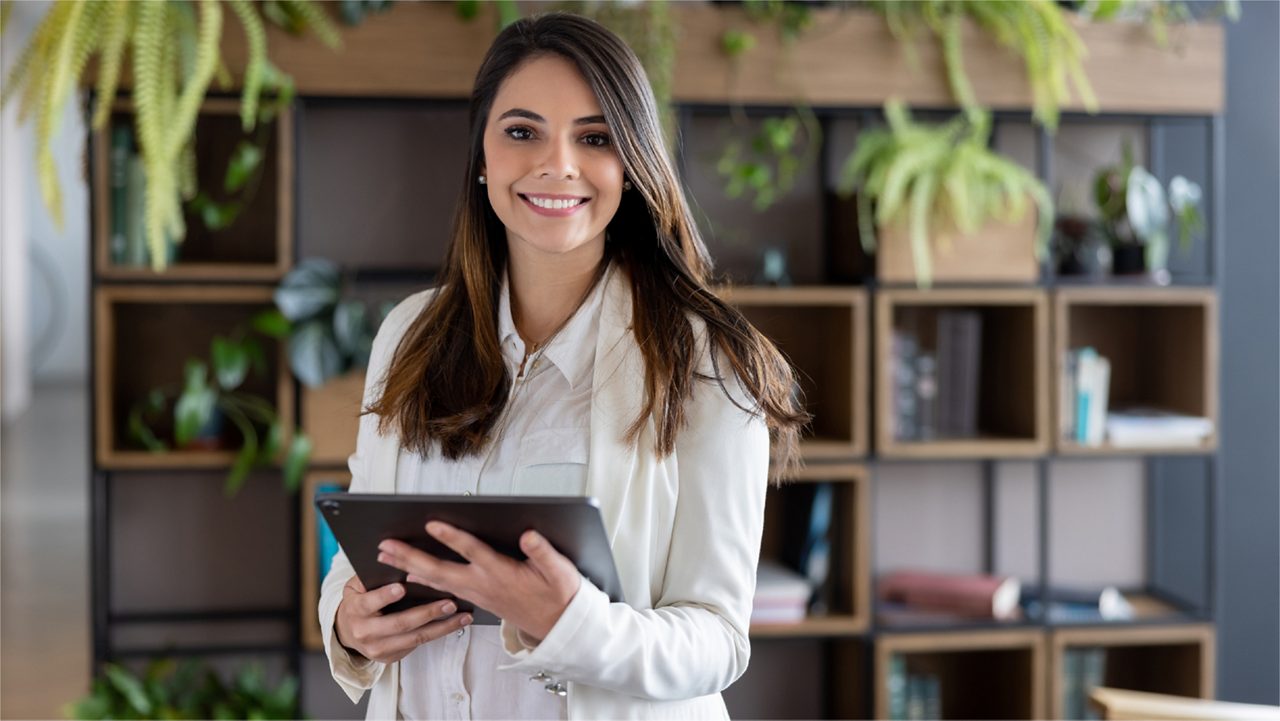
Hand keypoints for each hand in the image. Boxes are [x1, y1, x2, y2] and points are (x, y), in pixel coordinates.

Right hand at [333, 575, 472, 663]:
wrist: (348, 631)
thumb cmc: (359, 600)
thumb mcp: (357, 586)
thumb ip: (372, 576)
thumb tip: (393, 557)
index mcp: (356, 610)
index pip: (369, 602)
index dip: (385, 596)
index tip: (401, 587)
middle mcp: (365, 632)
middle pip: (399, 624)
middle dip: (427, 613)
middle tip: (449, 603)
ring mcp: (378, 648)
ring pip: (415, 638)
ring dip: (442, 627)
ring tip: (462, 616)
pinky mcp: (390, 657)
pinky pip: (418, 645)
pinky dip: (438, 634)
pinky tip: (455, 624)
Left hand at [377, 523, 580, 642]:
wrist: (559, 627)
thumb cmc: (559, 595)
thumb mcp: (560, 572)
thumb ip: (543, 552)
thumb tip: (528, 534)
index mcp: (501, 573)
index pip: (472, 551)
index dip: (452, 537)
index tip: (431, 524)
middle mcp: (483, 584)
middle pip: (439, 570)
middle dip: (410, 557)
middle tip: (385, 546)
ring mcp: (476, 593)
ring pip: (435, 580)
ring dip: (408, 568)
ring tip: (385, 556)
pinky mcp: (475, 598)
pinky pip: (442, 589)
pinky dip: (422, 581)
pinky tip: (408, 576)